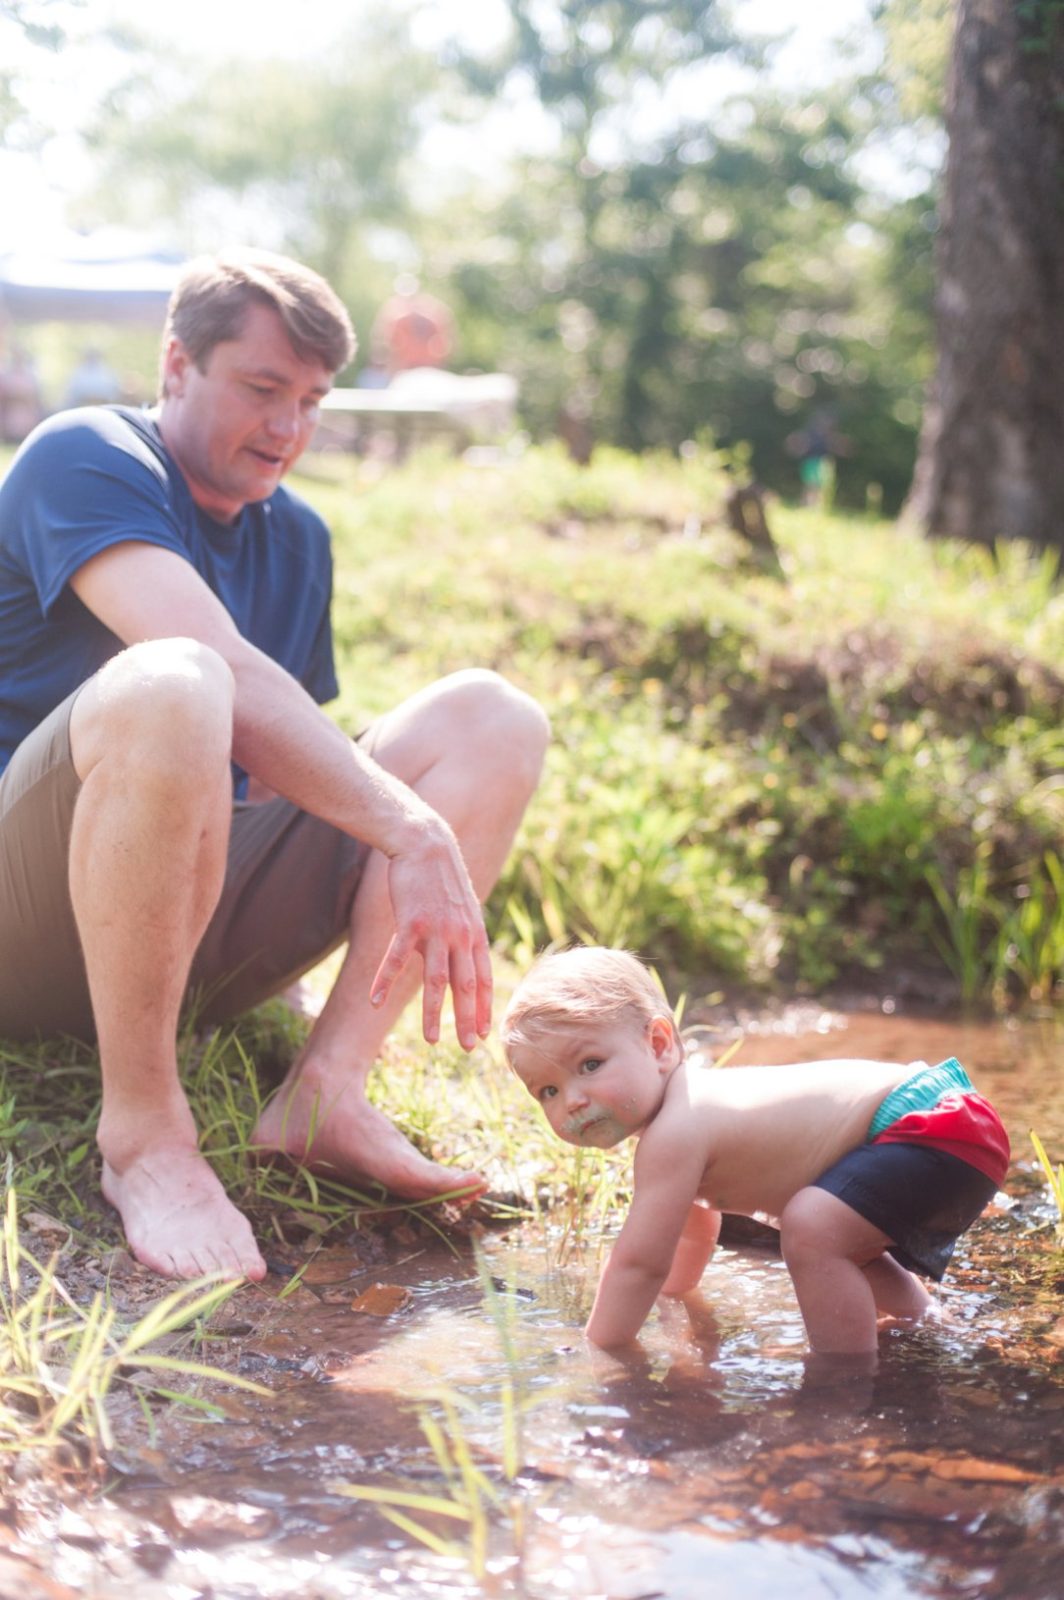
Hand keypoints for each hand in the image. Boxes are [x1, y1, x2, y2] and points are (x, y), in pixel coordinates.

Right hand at [369, 825, 492, 1049]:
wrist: (425, 845)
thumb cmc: (442, 879)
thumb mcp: (464, 907)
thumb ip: (466, 936)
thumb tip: (468, 959)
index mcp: (474, 934)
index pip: (483, 979)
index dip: (483, 1008)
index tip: (483, 1033)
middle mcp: (460, 936)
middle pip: (465, 986)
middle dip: (466, 1019)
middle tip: (467, 1047)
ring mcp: (436, 930)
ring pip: (436, 980)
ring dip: (434, 1013)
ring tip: (433, 1041)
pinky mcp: (410, 922)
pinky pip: (396, 960)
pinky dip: (385, 982)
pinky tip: (375, 1003)